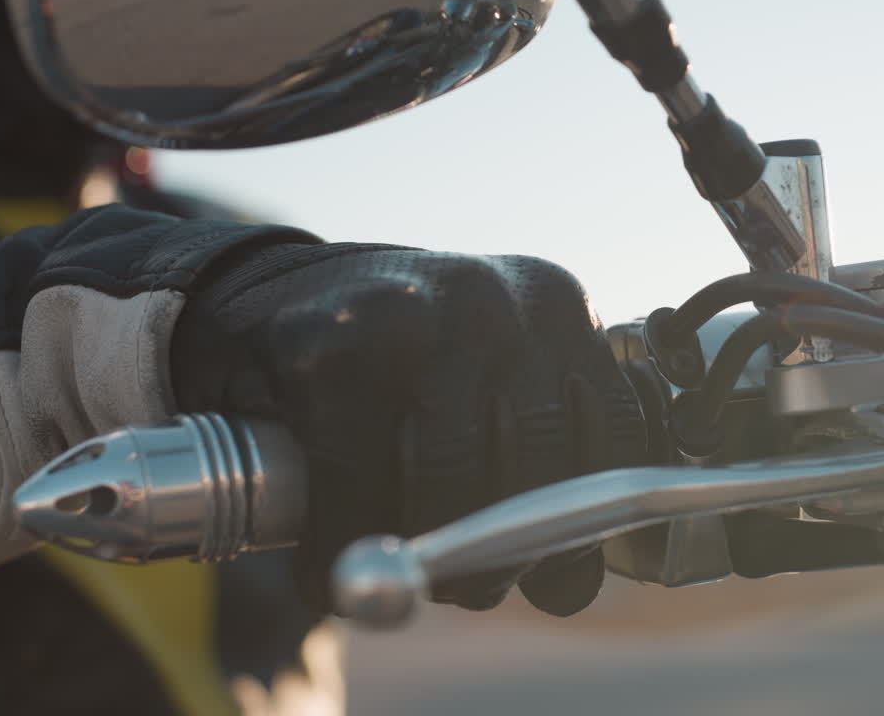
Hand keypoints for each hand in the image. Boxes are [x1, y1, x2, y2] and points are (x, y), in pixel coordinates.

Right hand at [171, 243, 647, 615]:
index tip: (550, 564)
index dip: (588, 523)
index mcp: (555, 306)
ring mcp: (414, 315)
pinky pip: (355, 486)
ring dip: (424, 557)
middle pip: (537, 468)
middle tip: (467, 585)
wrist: (266, 297)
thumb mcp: (486, 384)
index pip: (617, 433)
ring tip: (401, 571)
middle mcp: (495, 301)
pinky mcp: (331, 347)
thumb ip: (543, 463)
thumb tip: (572, 587)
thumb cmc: (394, 363)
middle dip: (502, 553)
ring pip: (450, 483)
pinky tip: (327, 562)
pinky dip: (339, 546)